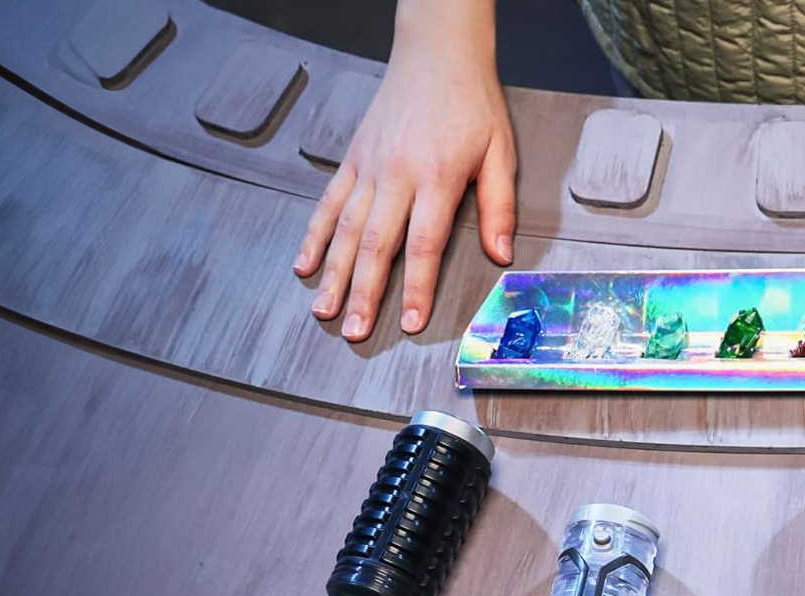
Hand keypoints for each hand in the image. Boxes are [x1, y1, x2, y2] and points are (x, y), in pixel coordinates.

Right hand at [294, 4, 514, 341]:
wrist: (436, 54)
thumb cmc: (472, 103)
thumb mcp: (500, 152)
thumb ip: (499, 207)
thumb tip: (500, 253)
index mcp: (437, 177)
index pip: (423, 244)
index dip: (415, 287)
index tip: (409, 322)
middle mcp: (396, 175)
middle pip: (375, 245)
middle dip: (363, 293)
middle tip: (354, 332)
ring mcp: (368, 167)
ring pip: (344, 229)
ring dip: (333, 273)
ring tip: (324, 310)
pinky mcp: (352, 158)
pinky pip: (328, 202)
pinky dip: (314, 235)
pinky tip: (304, 265)